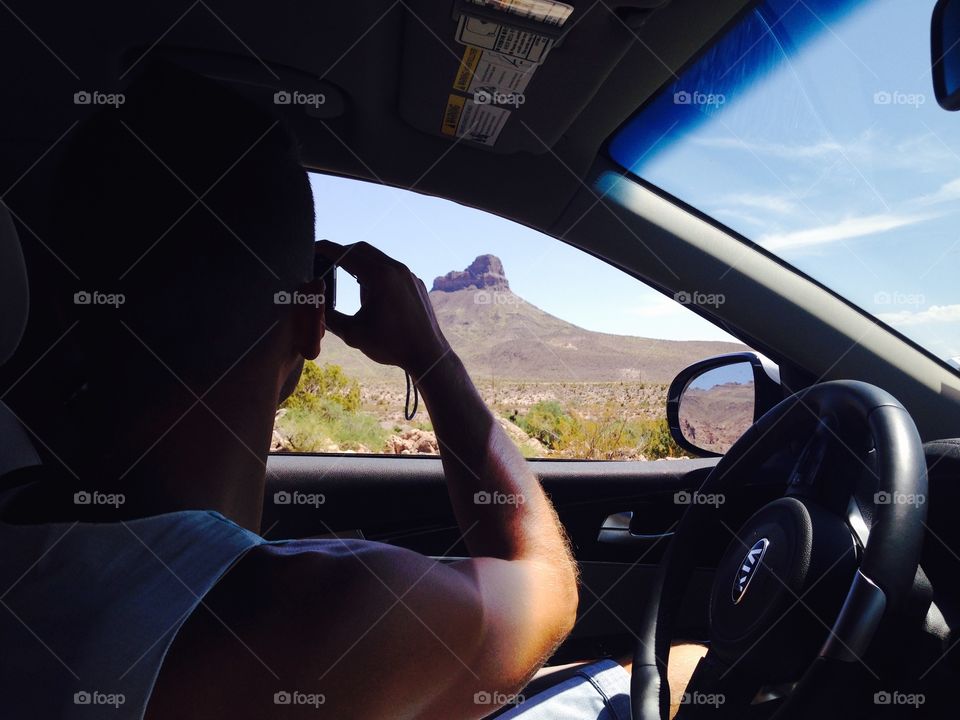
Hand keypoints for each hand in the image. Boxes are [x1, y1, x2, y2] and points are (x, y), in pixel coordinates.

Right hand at [315, 240, 450, 376]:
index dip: (326, 249)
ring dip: (359, 263)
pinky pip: (391, 269)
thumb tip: (314, 305)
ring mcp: (408, 275)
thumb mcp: (352, 333)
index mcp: (380, 276)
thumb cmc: (391, 345)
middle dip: (341, 253)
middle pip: (361, 249)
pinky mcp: (415, 283)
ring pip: (377, 258)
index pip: (346, 254)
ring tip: (345, 277)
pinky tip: (370, 290)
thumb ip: (329, 316)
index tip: (313, 248)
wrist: (427, 355)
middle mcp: (396, 269)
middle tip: (325, 261)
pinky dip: (376, 273)